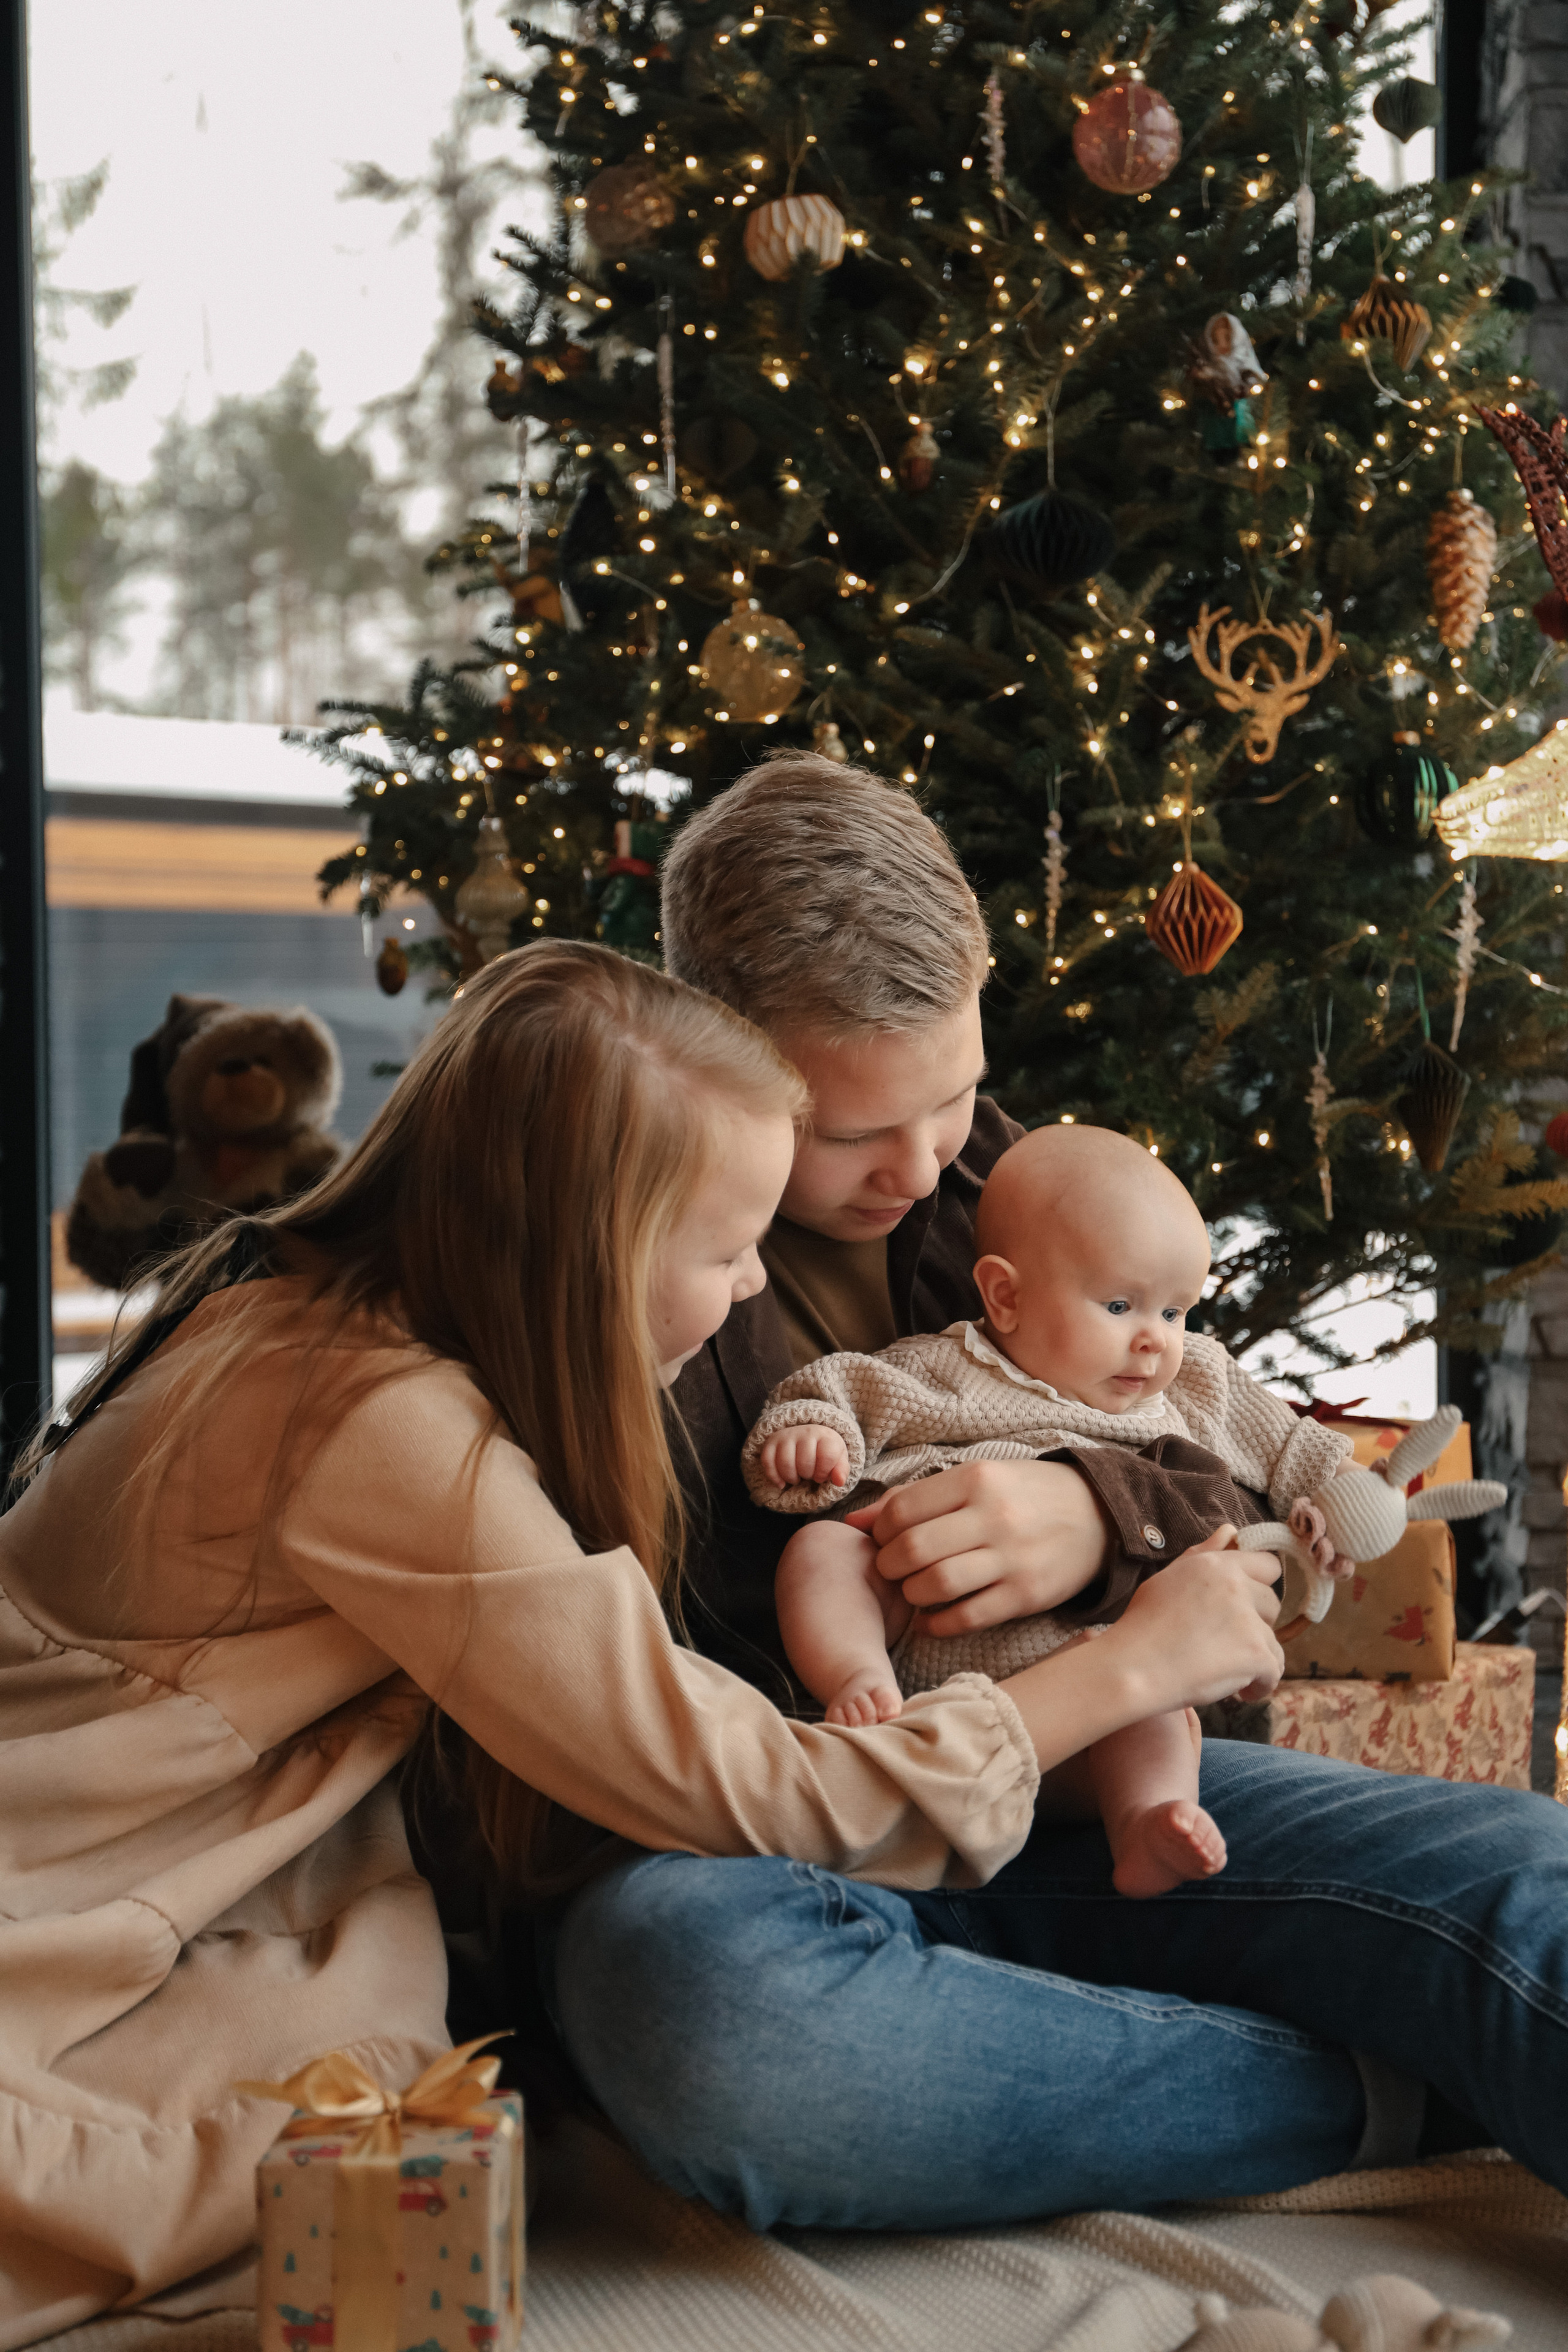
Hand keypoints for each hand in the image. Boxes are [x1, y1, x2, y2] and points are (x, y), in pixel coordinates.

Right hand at [761, 1426, 849, 1489]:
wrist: (808, 1435)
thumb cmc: (824, 1451)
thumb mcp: (838, 1459)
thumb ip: (841, 1470)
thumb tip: (839, 1482)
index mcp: (826, 1436)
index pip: (827, 1457)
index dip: (824, 1473)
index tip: (822, 1475)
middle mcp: (805, 1432)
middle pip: (805, 1463)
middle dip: (807, 1475)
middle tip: (809, 1475)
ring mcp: (787, 1436)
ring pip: (786, 1463)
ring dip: (791, 1478)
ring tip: (797, 1478)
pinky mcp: (771, 1442)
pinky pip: (768, 1462)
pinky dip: (774, 1477)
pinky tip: (781, 1483)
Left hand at [843, 1458, 1110, 1632]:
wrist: (1099, 1516)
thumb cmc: (1024, 1495)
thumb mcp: (977, 1479)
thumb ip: (916, 1498)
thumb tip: (855, 1522)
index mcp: (977, 1479)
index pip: (903, 1510)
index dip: (880, 1531)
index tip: (884, 1539)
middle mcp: (994, 1517)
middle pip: (914, 1549)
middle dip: (889, 1564)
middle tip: (892, 1567)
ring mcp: (1012, 1559)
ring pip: (936, 1584)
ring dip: (911, 1593)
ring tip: (913, 1589)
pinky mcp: (1026, 1595)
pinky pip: (966, 1617)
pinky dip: (937, 1623)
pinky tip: (931, 1617)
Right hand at [1103, 1526, 1283, 1711]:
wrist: (1132, 1669)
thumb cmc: (1143, 1626)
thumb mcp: (1168, 1579)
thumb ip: (1203, 1554)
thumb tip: (1231, 1530)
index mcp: (1215, 1565)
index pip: (1268, 1565)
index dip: (1258, 1588)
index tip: (1242, 1609)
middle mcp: (1235, 1585)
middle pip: (1273, 1604)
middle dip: (1256, 1626)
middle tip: (1223, 1644)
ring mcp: (1247, 1620)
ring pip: (1274, 1642)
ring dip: (1255, 1659)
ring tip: (1225, 1671)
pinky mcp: (1255, 1654)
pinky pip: (1274, 1672)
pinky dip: (1259, 1686)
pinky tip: (1236, 1692)